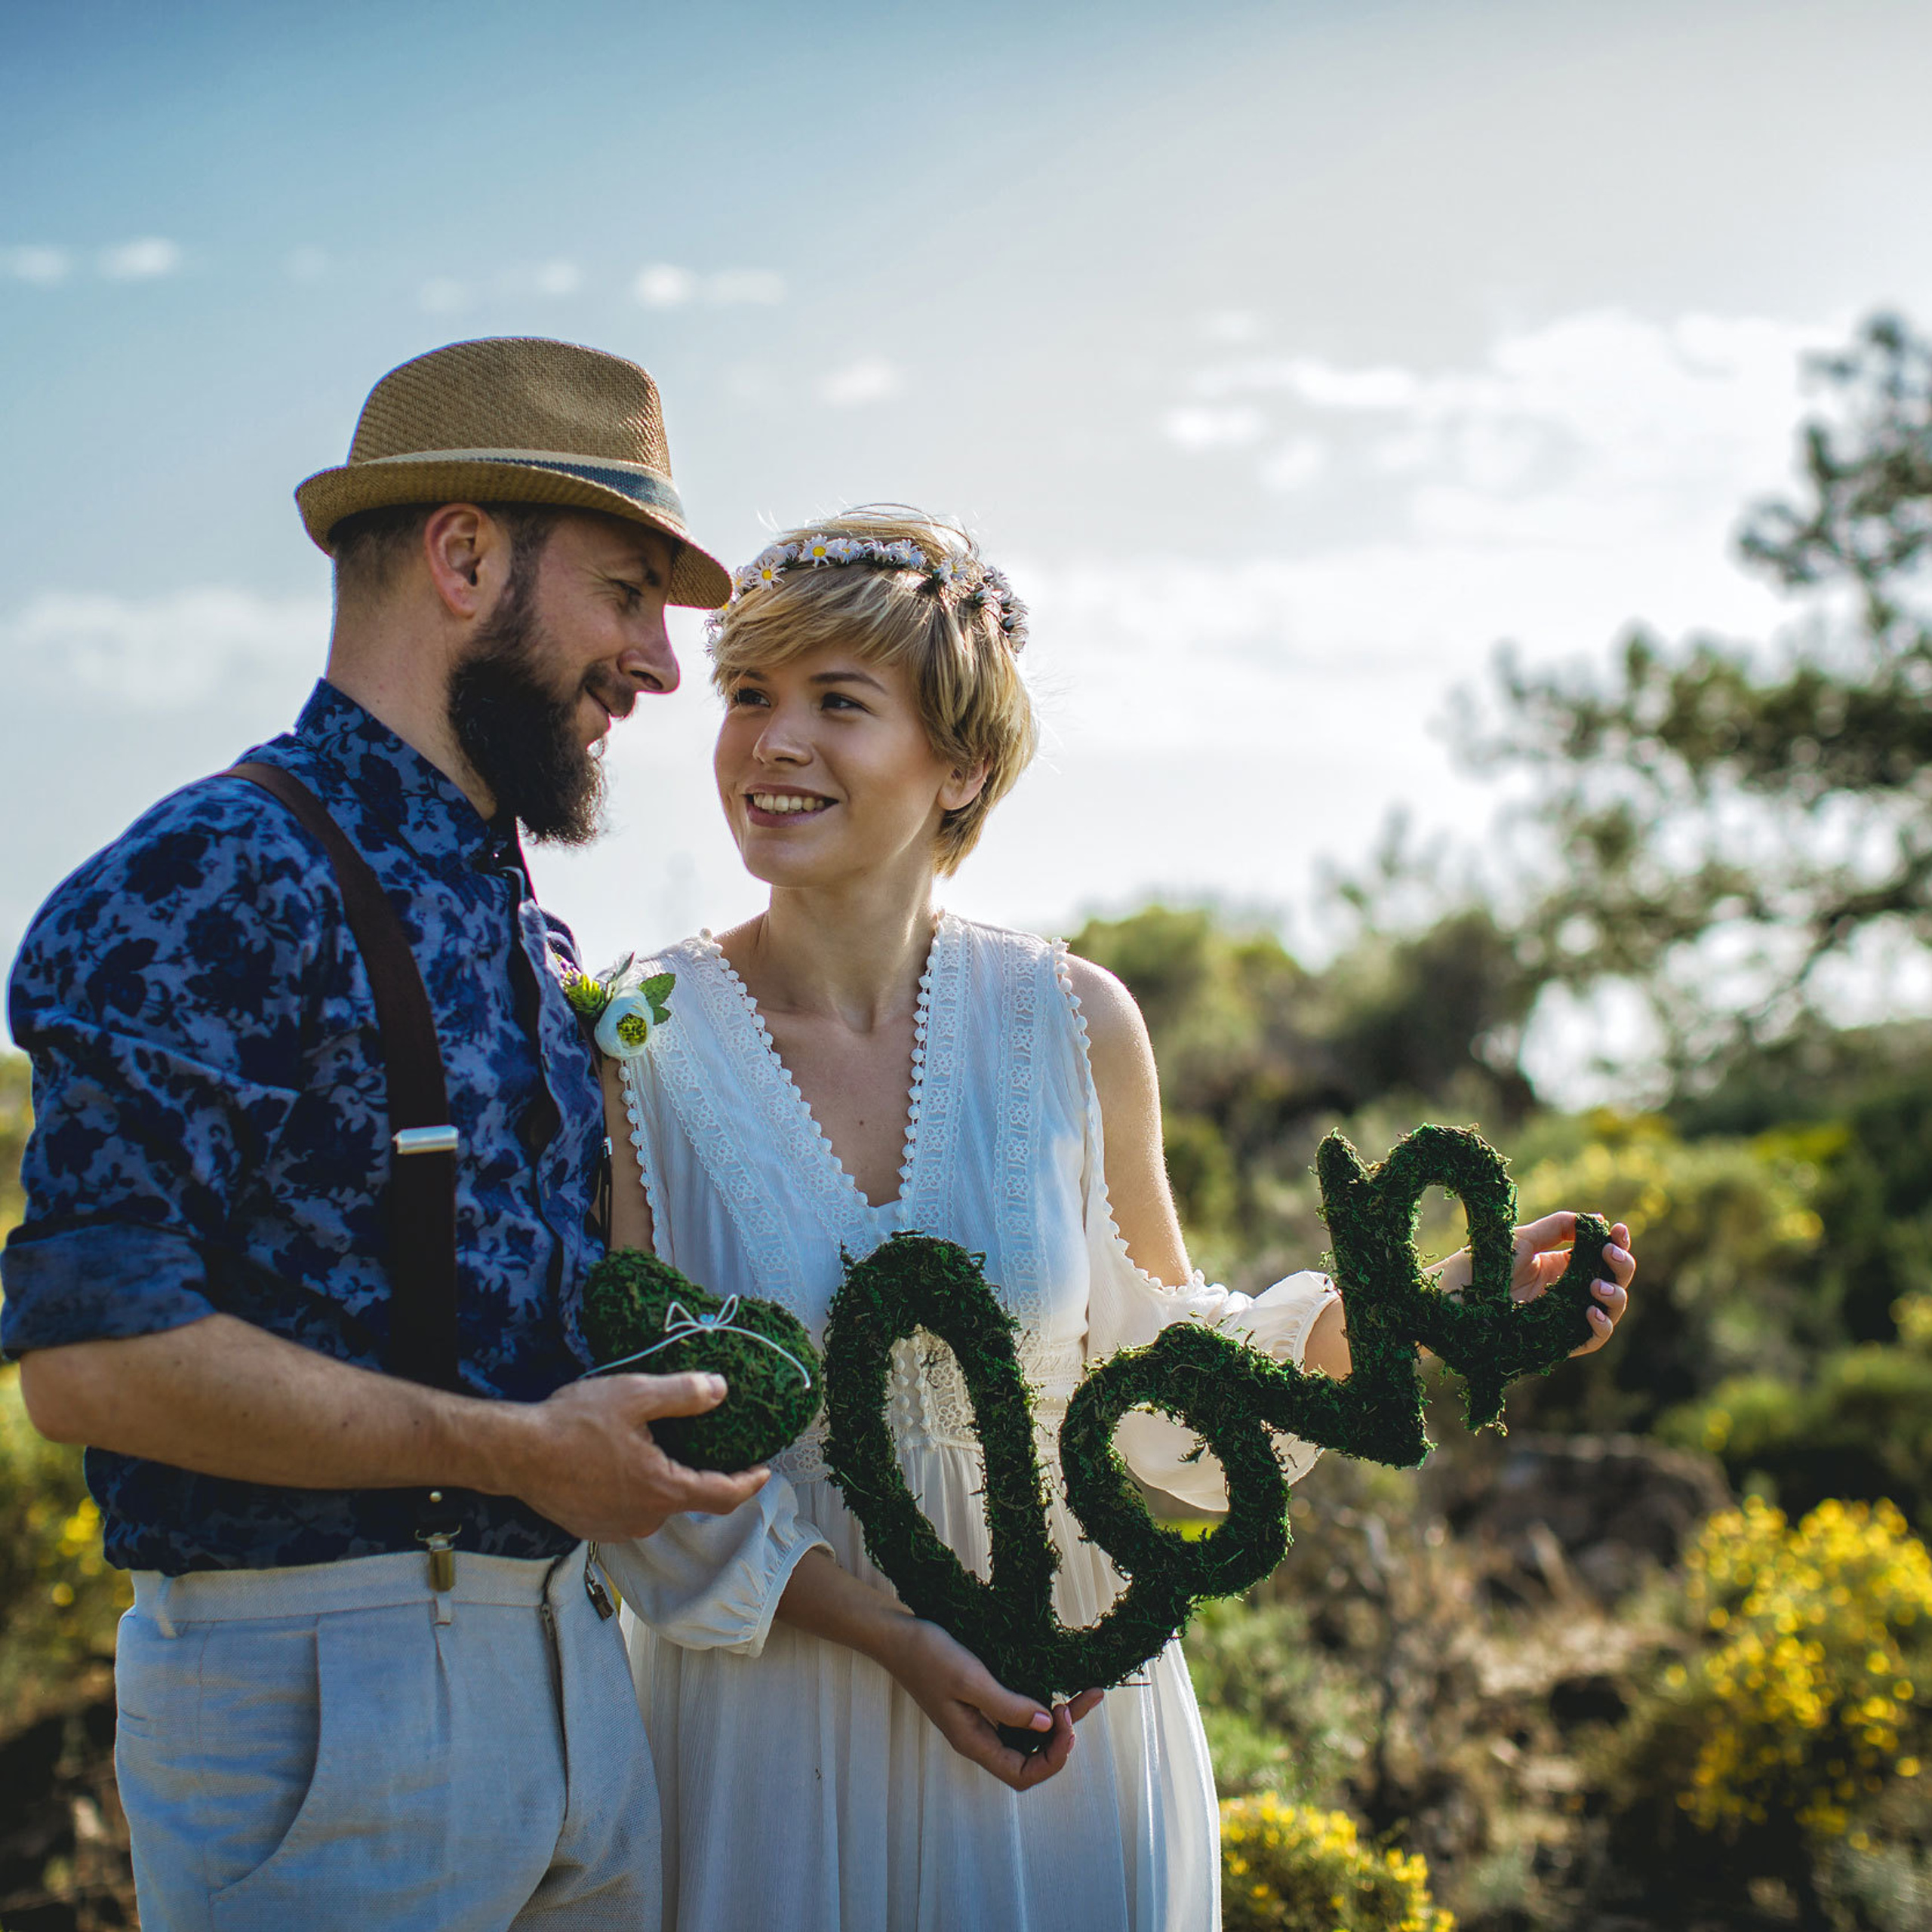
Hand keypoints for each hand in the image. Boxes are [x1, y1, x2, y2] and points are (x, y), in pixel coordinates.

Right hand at [494, 1371, 768, 1540]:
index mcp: (663, 1489)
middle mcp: (645, 1519)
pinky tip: (617, 1464)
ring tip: (649, 1447)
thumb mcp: (634, 1395)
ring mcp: (616, 1528)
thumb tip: (720, 1389)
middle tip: (695, 1442)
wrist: (516, 1453)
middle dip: (695, 1472)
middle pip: (687, 1497)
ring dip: (659, 1481)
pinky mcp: (593, 1529)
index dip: (749, 1484)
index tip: (765, 1473)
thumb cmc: (573, 1423)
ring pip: (655, 1504)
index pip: (723, 1496)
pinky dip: (632, 1490)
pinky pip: (627, 1511)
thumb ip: (682, 1395)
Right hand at [881, 1616, 1102, 1792]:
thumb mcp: (969, 1679)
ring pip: (1029, 1735)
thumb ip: (1008, 1706)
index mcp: (973, 1743)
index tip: (1066, 1722)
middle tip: (1079, 1703)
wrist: (897, 1635)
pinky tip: (1056, 1688)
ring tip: (1084, 1696)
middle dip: (1062, 1738)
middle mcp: (980, 1738)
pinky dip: (1042, 1705)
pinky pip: (1020, 1714)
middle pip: (1031, 1758)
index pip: (1022, 1775)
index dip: (1052, 1758)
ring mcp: (981, 1720)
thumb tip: (1047, 1726)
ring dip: (1059, 1721)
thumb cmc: (928, 1655)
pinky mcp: (981, 1701)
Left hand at [1432, 1213, 1634, 1356]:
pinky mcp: (1558, 1339)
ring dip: (1616, 1296)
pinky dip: (1601, 1326)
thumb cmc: (1483, 1263)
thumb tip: (1597, 1218)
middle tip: (1611, 1254)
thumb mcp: (1523, 1239)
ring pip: (1611, 1310)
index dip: (1617, 1243)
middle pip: (1613, 1280)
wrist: (1454, 1295)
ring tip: (1598, 1286)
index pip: (1602, 1255)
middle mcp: (1568, 1290)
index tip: (1619, 1229)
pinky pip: (1591, 1339)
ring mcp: (1565, 1315)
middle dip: (1622, 1266)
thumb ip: (1558, 1227)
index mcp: (1561, 1265)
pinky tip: (1591, 1311)